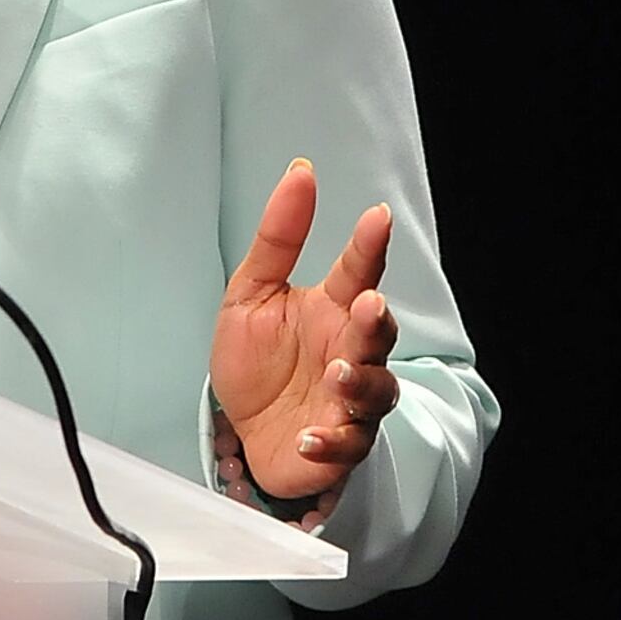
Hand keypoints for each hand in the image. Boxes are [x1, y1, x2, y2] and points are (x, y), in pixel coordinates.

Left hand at [211, 157, 398, 506]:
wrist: (241, 432)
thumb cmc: (257, 363)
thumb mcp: (251, 294)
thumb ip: (278, 239)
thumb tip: (300, 172)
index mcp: (333, 310)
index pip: (359, 272)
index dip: (369, 246)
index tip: (377, 218)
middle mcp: (350, 352)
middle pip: (379, 334)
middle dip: (377, 321)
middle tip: (367, 306)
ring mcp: (350, 402)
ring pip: (377, 392)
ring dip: (361, 382)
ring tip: (337, 374)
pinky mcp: (339, 447)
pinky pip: (346, 446)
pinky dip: (330, 443)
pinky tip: (309, 436)